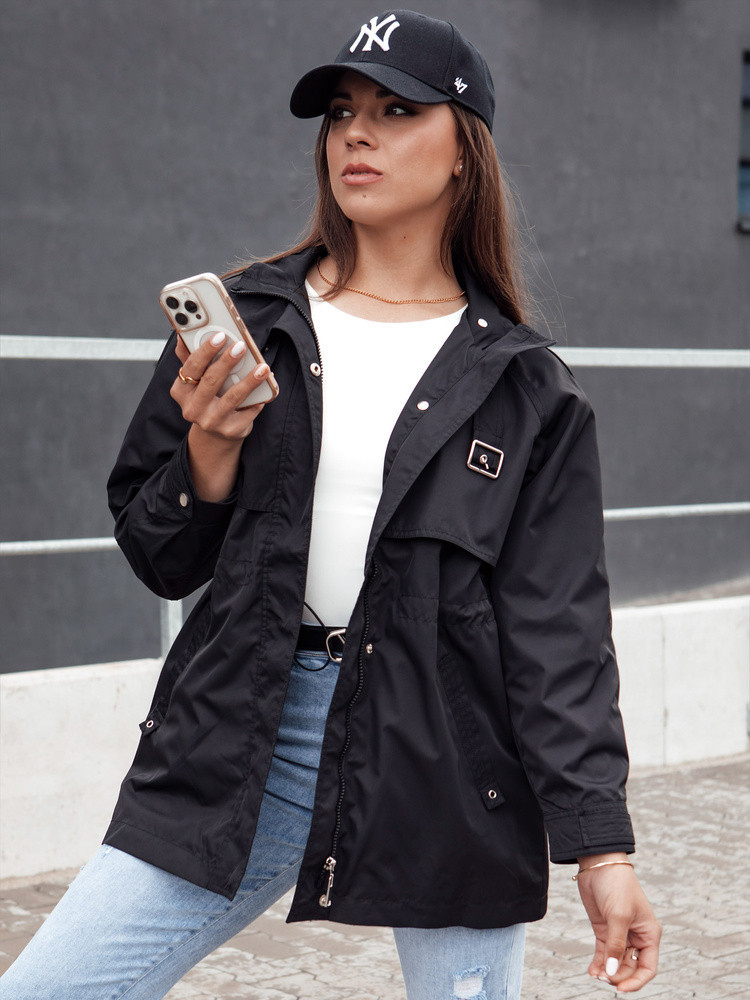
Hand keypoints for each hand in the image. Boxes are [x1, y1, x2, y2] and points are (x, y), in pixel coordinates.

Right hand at [170, 332, 275, 501]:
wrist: (216, 432)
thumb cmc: (206, 398)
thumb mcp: (195, 380)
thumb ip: (191, 358)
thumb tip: (183, 335)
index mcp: (181, 391)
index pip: (192, 367)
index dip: (205, 351)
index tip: (220, 336)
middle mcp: (193, 408)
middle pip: (211, 381)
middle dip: (227, 362)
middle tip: (241, 346)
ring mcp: (211, 422)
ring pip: (233, 397)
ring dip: (249, 380)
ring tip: (263, 367)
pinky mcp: (230, 430)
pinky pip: (248, 412)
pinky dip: (258, 399)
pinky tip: (267, 387)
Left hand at [576, 857, 660, 991]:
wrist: (599, 863)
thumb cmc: (617, 885)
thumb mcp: (618, 916)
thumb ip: (615, 945)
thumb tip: (612, 972)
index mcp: (649, 934)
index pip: (648, 967)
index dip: (636, 982)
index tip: (620, 989)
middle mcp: (636, 936)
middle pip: (630, 967)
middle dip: (618, 976)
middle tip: (603, 978)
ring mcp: (619, 933)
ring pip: (616, 962)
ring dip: (607, 971)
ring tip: (596, 975)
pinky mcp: (604, 929)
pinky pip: (604, 952)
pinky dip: (599, 963)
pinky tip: (592, 971)